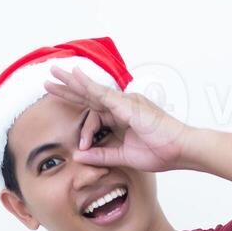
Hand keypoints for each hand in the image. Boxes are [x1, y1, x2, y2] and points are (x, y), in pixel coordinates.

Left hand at [42, 64, 196, 173]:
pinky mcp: (128, 105)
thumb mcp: (124, 157)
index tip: (77, 138)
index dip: (82, 121)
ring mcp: (126, 102)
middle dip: (68, 88)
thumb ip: (101, 155)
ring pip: (93, 90)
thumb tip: (78, 155)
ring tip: (54, 73)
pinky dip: (87, 85)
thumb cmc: (161, 152)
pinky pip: (103, 93)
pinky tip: (74, 77)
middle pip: (90, 95)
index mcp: (122, 117)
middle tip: (49, 78)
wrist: (182, 150)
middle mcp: (123, 105)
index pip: (94, 112)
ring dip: (72, 82)